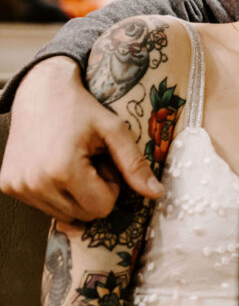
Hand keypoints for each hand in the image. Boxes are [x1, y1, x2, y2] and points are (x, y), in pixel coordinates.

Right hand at [0, 57, 161, 222]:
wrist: (41, 91)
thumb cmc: (81, 108)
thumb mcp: (114, 130)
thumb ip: (135, 164)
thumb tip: (157, 193)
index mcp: (63, 171)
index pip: (101, 208)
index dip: (111, 187)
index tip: (104, 162)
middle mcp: (35, 183)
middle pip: (83, 214)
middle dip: (94, 192)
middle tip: (90, 161)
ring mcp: (17, 186)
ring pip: (64, 214)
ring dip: (75, 193)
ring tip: (74, 162)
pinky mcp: (8, 186)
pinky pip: (44, 206)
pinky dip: (56, 191)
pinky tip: (55, 165)